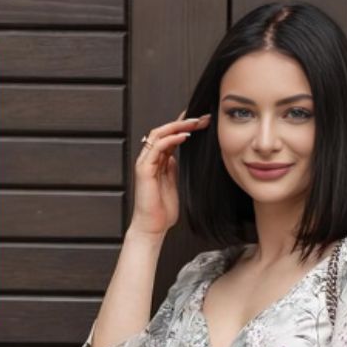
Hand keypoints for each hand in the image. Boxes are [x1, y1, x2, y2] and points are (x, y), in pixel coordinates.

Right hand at [130, 109, 211, 236]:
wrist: (152, 227)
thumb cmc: (162, 210)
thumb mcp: (173, 183)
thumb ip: (172, 169)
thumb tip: (177, 157)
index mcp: (157, 161)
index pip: (169, 136)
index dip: (184, 126)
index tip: (202, 121)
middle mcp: (149, 159)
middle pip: (164, 131)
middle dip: (183, 122)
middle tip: (202, 118)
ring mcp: (145, 163)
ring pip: (158, 134)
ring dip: (178, 126)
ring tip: (195, 123)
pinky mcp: (144, 169)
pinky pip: (157, 148)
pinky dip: (171, 139)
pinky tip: (184, 136)